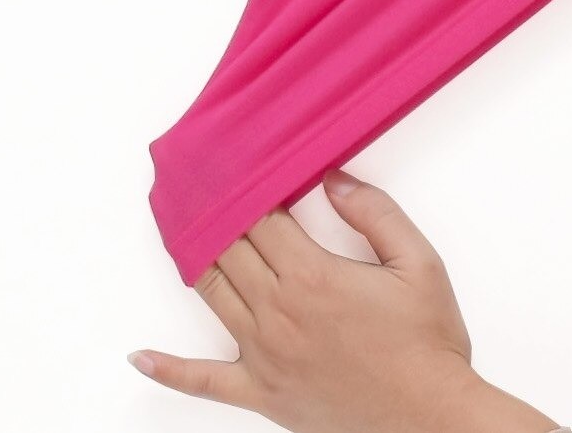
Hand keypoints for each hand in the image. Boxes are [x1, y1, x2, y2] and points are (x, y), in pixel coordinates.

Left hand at [127, 169, 559, 432]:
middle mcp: (278, 313)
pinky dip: (167, 369)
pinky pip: (203, 381)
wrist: (430, 417)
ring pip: (213, 296)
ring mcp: (264, 356)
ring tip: (178, 229)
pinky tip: (141, 357)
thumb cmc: (428, 342)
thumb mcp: (419, 262)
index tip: (233, 163)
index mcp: (313, 277)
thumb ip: (375, 213)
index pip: (262, 219)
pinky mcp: (261, 394)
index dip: (247, 187)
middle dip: (214, 213)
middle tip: (198, 184)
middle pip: (231, 249)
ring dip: (193, 260)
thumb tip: (335, 180)